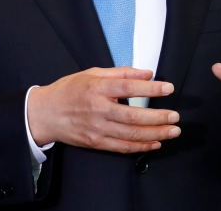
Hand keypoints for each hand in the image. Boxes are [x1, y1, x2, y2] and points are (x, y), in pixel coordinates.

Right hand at [27, 67, 178, 152]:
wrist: (44, 113)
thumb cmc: (69, 90)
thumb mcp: (93, 73)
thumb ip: (122, 73)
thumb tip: (148, 73)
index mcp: (97, 88)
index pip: (129, 88)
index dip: (151, 89)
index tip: (169, 88)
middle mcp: (98, 109)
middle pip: (133, 116)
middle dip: (158, 117)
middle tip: (175, 116)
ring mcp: (96, 128)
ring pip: (130, 135)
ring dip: (155, 134)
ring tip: (172, 131)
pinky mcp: (95, 142)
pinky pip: (121, 147)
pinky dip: (140, 147)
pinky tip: (155, 143)